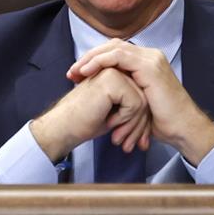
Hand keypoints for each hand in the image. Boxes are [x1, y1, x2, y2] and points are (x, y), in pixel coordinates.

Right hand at [29, 67, 150, 162]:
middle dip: (139, 125)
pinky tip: (110, 123)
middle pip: (144, 98)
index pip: (140, 95)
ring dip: (133, 125)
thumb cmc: (84, 122)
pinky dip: (126, 119)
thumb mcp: (113, 112)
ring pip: (142, 101)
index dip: (139, 120)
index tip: (132, 140)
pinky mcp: (112, 80)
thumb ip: (130, 105)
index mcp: (114, 74)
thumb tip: (149, 115)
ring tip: (119, 138)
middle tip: (130, 144)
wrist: (64, 127)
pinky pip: (135, 103)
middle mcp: (114, 69)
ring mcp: (113, 72)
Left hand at [67, 39, 213, 165]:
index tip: (76, 75)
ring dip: (90, 59)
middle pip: (111, 46)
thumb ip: (121, 90)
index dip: (93, 60)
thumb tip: (99, 91)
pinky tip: (87, 71)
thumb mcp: (135, 102)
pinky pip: (118, 56)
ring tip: (75, 73)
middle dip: (88, 58)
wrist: (182, 129)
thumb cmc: (160, 121)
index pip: (114, 51)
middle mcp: (149, 56)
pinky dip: (100, 61)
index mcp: (145, 62)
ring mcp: (151, 59)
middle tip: (71, 73)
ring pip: (113, 48)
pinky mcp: (149, 66)